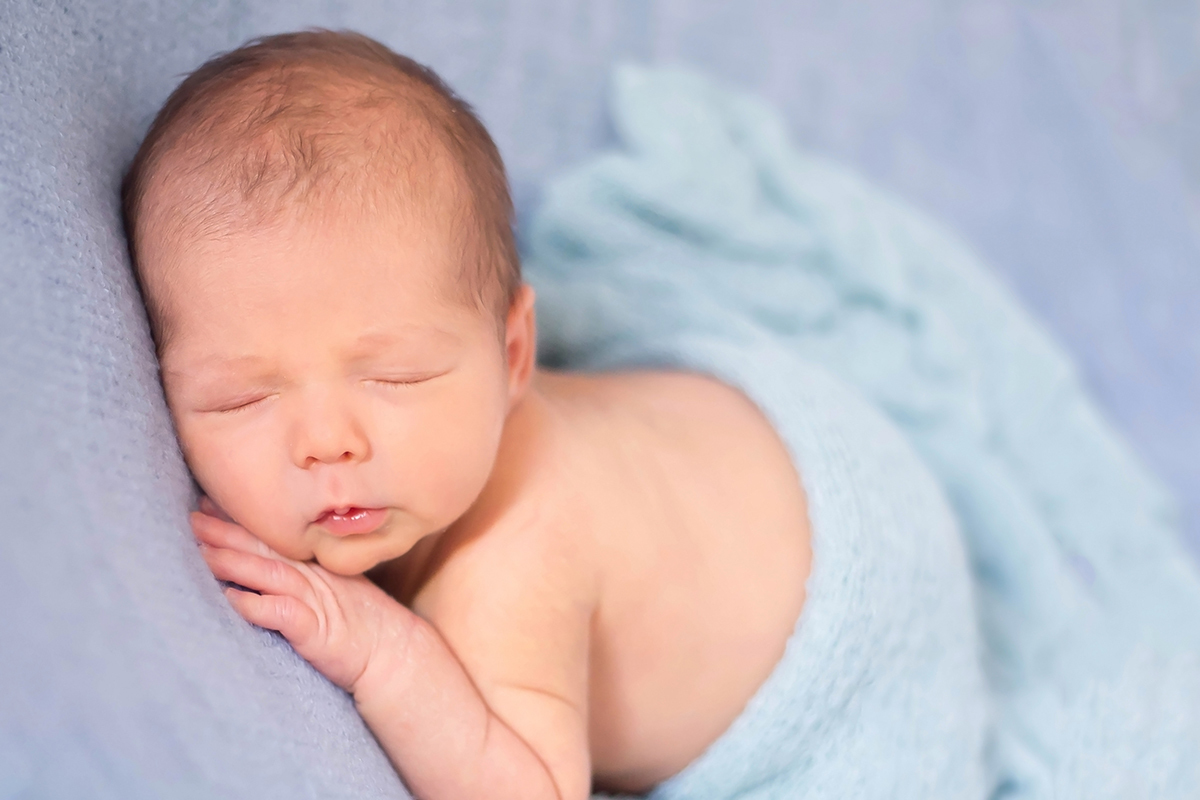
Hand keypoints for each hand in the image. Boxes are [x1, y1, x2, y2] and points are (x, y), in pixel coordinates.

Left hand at [191, 497, 412, 693]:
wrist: (395, 655)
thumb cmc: (361, 628)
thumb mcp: (334, 591)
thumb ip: (302, 576)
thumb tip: (261, 566)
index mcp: (315, 567)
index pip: (272, 537)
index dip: (240, 520)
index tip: (209, 503)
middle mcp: (313, 578)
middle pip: (265, 549)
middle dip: (228, 532)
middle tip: (194, 516)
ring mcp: (317, 603)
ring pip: (270, 575)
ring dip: (235, 562)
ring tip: (203, 552)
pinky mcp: (317, 632)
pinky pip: (284, 614)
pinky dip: (257, 605)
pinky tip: (233, 599)